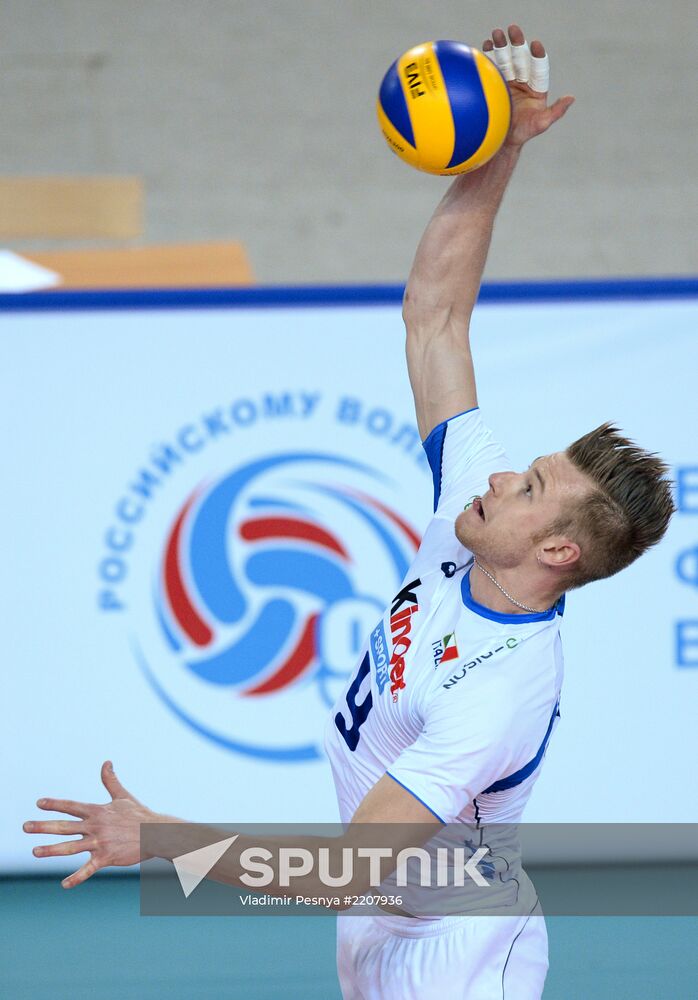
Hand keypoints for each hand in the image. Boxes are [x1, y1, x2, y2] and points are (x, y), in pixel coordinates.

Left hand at [23, 761, 156, 887]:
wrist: (156, 832)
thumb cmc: (138, 814)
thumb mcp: (123, 796)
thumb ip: (110, 781)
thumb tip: (106, 762)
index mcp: (98, 811)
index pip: (72, 806)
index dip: (55, 804)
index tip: (39, 803)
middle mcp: (96, 826)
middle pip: (65, 826)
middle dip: (43, 826)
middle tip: (25, 826)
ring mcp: (100, 842)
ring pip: (71, 847)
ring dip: (51, 850)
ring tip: (34, 851)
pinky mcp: (107, 858)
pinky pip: (88, 869)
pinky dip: (76, 878)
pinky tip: (64, 884)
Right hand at [482, 24, 573, 148]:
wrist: (500, 141)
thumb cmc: (522, 134)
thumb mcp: (540, 124)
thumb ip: (555, 111)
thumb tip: (571, 98)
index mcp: (537, 88)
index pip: (538, 68)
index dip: (537, 56)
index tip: (535, 44)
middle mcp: (523, 81)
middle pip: (521, 59)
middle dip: (517, 43)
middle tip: (513, 29)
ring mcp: (508, 82)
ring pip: (506, 59)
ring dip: (501, 45)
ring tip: (496, 33)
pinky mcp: (494, 84)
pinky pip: (492, 67)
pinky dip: (489, 56)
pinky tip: (485, 45)